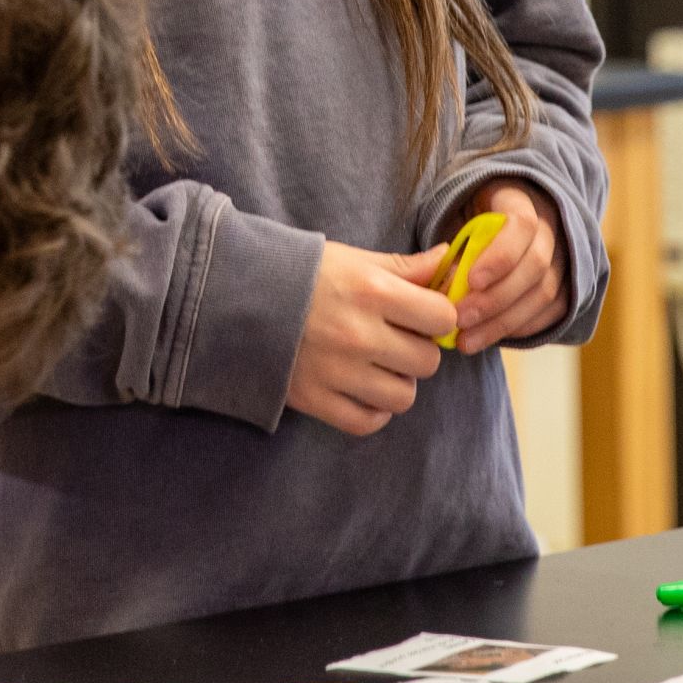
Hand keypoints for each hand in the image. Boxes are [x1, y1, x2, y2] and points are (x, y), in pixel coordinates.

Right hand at [283, 241, 456, 436]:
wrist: (235, 297)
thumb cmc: (301, 273)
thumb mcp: (353, 260)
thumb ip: (404, 266)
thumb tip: (447, 261)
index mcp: (373, 292)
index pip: (441, 318)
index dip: (437, 317)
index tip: (422, 316)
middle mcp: (360, 335)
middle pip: (427, 362)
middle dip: (417, 350)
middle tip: (396, 340)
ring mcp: (338, 372)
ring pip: (403, 397)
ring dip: (396, 383)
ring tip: (377, 366)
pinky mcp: (315, 400)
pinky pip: (367, 422)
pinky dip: (371, 410)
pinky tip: (361, 389)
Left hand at [439, 184, 568, 356]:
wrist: (499, 216)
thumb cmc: (469, 218)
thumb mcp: (454, 218)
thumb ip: (453, 248)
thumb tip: (446, 287)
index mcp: (521, 199)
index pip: (523, 225)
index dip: (501, 256)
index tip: (471, 281)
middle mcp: (551, 227)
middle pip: (536, 265)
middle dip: (496, 298)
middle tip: (460, 319)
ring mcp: (564, 256)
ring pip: (544, 294)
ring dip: (504, 322)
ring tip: (466, 340)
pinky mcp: (567, 285)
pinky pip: (552, 312)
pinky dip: (521, 328)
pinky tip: (489, 337)